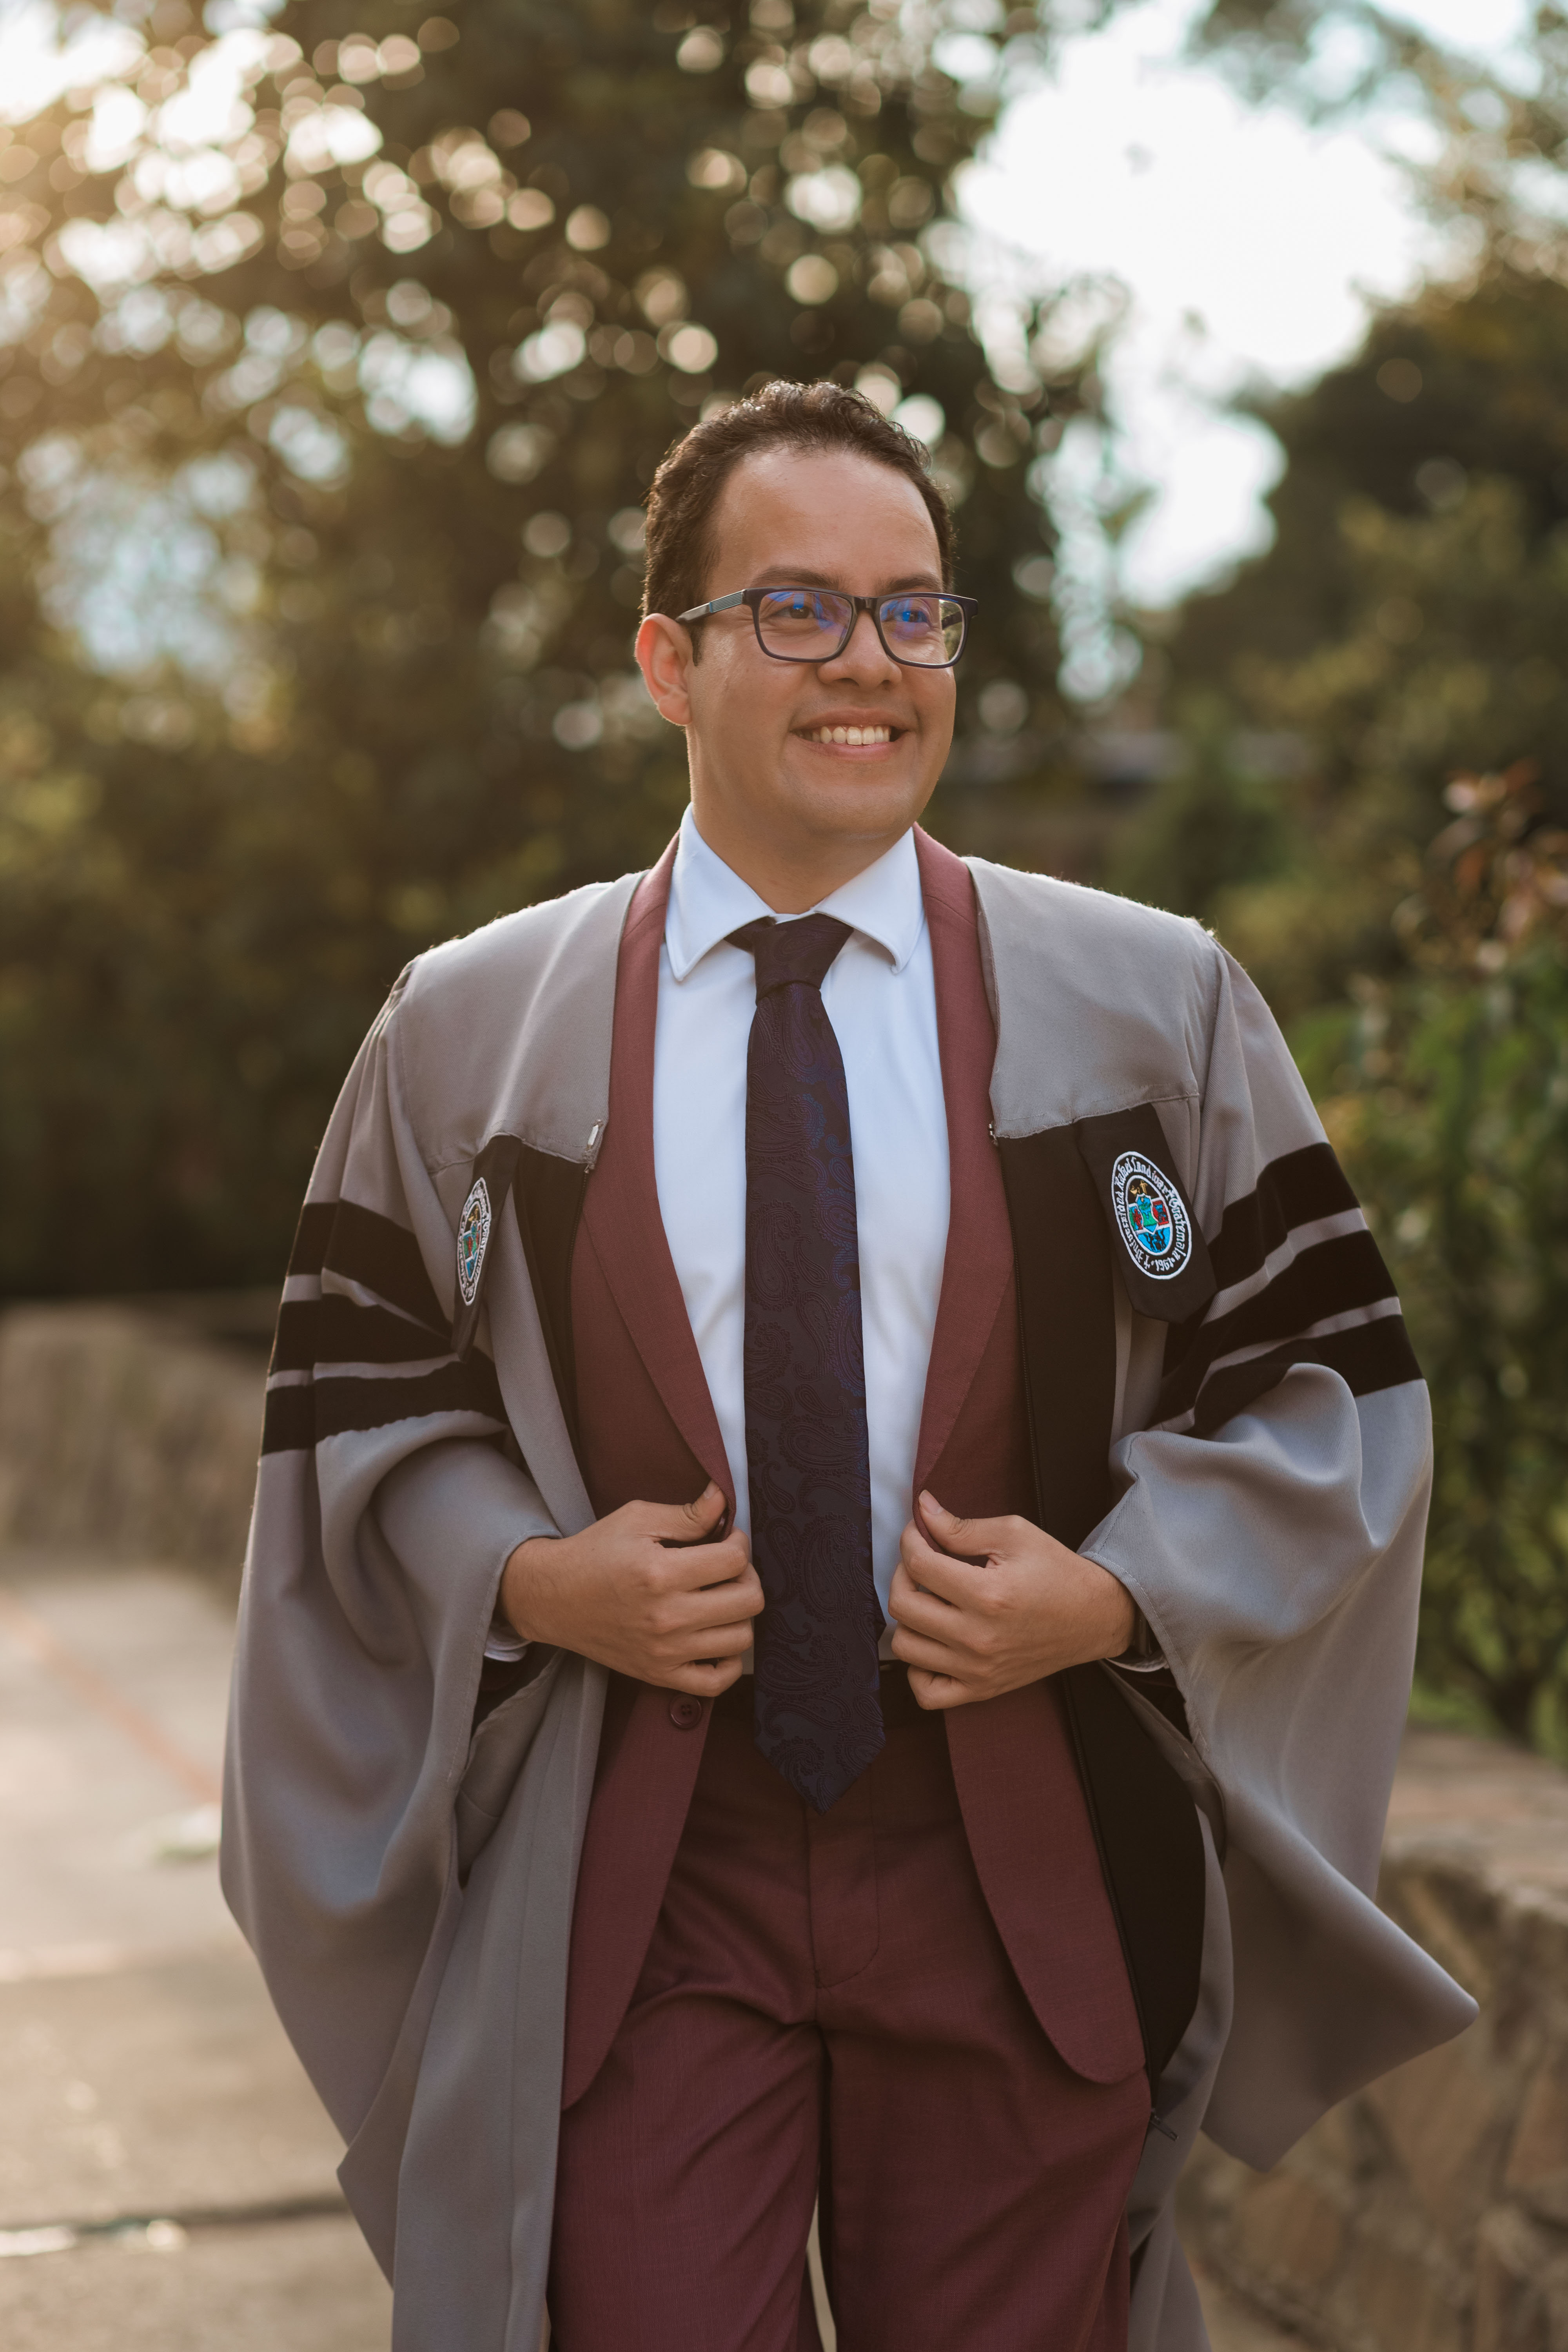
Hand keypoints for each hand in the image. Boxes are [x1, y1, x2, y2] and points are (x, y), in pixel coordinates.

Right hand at [499, 1482, 762, 1695]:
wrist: (553, 1598)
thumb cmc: (595, 1552)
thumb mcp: (636, 1519)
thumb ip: (686, 1513)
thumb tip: (724, 1499)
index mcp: (661, 1573)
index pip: (734, 1560)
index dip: (739, 1542)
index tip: (727, 1539)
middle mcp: (667, 1617)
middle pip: (748, 1601)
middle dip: (747, 1575)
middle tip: (727, 1566)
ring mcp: (665, 1652)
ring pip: (741, 1639)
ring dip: (740, 1614)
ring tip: (720, 1597)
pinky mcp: (659, 1674)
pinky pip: (717, 1682)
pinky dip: (729, 1661)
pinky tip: (717, 1635)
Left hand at [889, 1492, 1136, 1711]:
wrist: (1093, 1617)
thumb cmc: (1056, 1572)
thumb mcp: (1014, 1534)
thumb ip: (961, 1526)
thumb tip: (922, 1510)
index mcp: (988, 1595)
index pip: (919, 1565)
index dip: (910, 1539)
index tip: (918, 1532)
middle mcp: (978, 1638)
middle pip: (903, 1605)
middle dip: (902, 1573)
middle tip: (921, 1561)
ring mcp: (977, 1670)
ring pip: (906, 1646)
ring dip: (908, 1617)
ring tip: (928, 1599)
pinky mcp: (981, 1690)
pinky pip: (925, 1693)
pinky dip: (917, 1669)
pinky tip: (932, 1642)